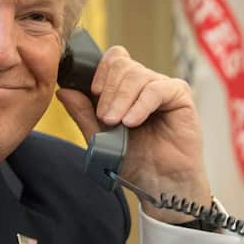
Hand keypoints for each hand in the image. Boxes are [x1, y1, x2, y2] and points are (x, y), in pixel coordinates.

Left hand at [55, 46, 209, 223]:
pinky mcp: (180, 96)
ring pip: (137, 75)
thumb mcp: (101, 137)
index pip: (113, 59)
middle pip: (122, 65)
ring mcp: (162, 87)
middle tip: (105, 118)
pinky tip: (132, 122)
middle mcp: (144, 83)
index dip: (100, 71)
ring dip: (122, 100)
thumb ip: (83, 113)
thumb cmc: (134, 161)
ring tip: (117, 124)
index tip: (92, 93)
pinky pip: (156, 89)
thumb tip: (63, 90)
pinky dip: (140, 105)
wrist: (159, 184)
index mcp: (125, 88)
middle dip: (108, 91)